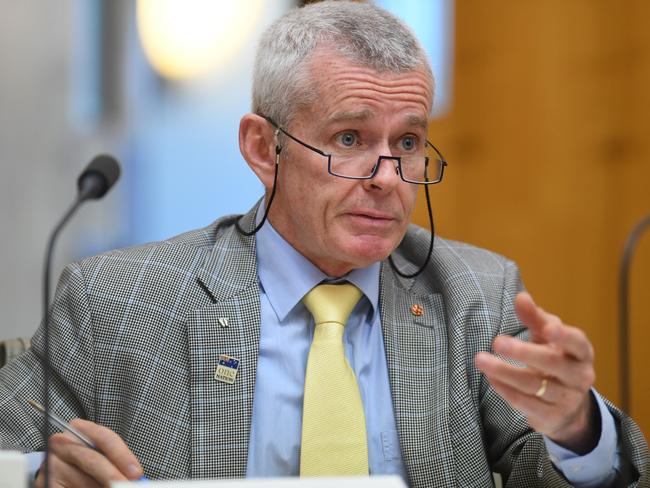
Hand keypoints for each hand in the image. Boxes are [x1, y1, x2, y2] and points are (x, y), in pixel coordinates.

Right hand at [35, 419, 143, 487]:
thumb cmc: (88, 462)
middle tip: (126, 486)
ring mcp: (51, 463)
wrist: (59, 472)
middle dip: (113, 476)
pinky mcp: (45, 483)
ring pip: (83, 479)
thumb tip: (134, 477)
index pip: (105, 437)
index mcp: (80, 428)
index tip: (136, 473)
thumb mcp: (102, 455)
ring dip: (99, 487)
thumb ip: (116, 462)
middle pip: (93, 459)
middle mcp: (62, 442)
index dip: (123, 456)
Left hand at [475, 291, 599, 453]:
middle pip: (552, 363)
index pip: (577, 342)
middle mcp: (579, 376)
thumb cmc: (555, 359)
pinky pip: (525, 404)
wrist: (568, 407)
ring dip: (504, 372)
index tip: (547, 329)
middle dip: (523, 352)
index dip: (564, 336)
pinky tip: (490, 378)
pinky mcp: (551, 417)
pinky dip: (505, 390)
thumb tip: (521, 297)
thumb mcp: (548, 337)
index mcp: (581, 353)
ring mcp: (567, 399)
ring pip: (534, 385)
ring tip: (481, 360)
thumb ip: (535, 317)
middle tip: (497, 342)